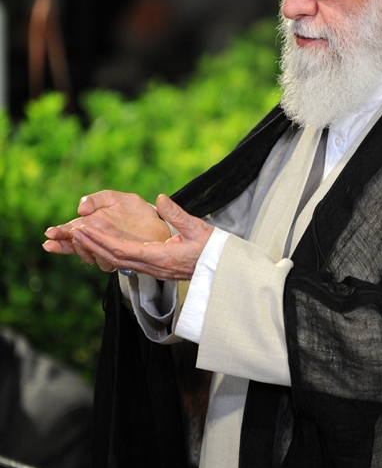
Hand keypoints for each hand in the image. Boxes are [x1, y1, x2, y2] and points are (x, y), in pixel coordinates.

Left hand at [45, 194, 212, 279]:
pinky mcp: (155, 267)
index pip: (122, 249)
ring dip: (98, 248)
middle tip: (72, 232)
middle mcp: (152, 266)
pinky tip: (102, 243)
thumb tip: (160, 198)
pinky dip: (110, 251)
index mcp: (159, 257)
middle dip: (92, 245)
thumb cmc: (214, 249)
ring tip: (81, 236)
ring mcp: (153, 269)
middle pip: (115, 257)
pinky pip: (127, 260)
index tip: (84, 230)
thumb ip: (178, 214)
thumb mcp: (198, 228)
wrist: (224, 269)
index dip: (101, 240)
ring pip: (119, 260)